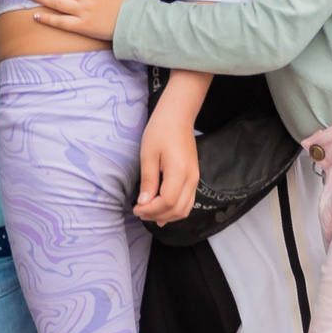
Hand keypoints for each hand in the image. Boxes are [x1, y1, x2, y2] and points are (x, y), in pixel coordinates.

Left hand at [134, 99, 200, 224]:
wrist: (178, 117)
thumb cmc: (160, 131)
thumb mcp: (148, 155)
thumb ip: (148, 181)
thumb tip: (144, 203)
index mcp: (180, 172)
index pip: (167, 202)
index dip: (151, 210)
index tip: (136, 208)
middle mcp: (192, 179)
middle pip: (177, 209)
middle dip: (157, 215)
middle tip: (139, 211)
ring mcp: (195, 179)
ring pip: (184, 209)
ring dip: (166, 216)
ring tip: (148, 213)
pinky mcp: (194, 178)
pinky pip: (187, 202)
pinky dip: (175, 210)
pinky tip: (161, 212)